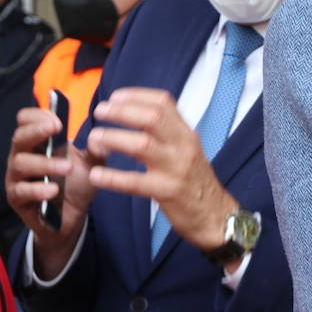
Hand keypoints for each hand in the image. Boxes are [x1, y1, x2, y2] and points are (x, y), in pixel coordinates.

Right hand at [5, 107, 101, 277]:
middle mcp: (23, 155)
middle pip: (19, 136)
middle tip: (55, 128)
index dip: (38, 116)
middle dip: (36, 130)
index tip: (57, 119)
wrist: (72, 217)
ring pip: (20, 163)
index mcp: (38, 141)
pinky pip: (21, 190)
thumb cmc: (76, 185)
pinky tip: (54, 190)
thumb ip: (96, 151)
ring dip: (45, 163)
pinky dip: (38, 189)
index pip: (26, 120)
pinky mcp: (16, 198)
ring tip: (67, 168)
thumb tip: (98, 137)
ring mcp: (17, 176)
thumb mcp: (91, 165)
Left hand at [85, 87, 236, 253]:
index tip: (115, 97)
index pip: (163, 103)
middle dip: (121, 111)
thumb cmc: (196, 182)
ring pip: (142, 145)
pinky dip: (113, 177)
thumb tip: (138, 114)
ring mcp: (175, 169)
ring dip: (114, 138)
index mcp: (186, 134)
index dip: (137, 95)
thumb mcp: (188, 150)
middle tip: (99, 111)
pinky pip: (135, 182)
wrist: (216, 216)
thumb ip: (168, 132)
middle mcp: (182, 146)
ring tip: (95, 138)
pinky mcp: (167, 192)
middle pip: (151, 118)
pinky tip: (97, 175)